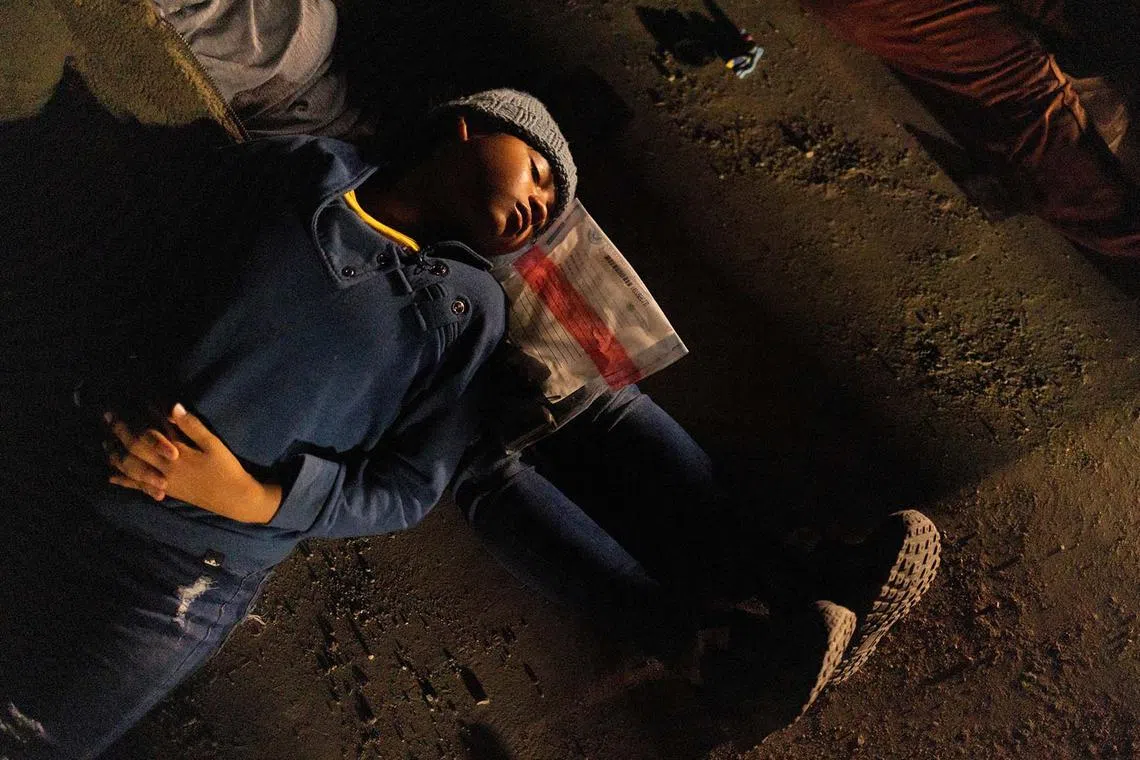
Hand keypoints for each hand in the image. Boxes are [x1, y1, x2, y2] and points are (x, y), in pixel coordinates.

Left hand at [105, 404, 281, 523]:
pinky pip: (139, 487)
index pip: (147, 435)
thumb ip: (192, 427)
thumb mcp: (214, 445)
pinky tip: (113, 477)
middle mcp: (163, 470)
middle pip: (134, 450)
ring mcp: (162, 482)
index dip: (133, 419)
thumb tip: (172, 407)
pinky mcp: (166, 492)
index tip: (122, 406)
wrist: (234, 499)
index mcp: (175, 455)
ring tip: (104, 443)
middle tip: (107, 417)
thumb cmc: (227, 469)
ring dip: (116, 455)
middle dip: (119, 432)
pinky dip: (125, 481)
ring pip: (131, 469)